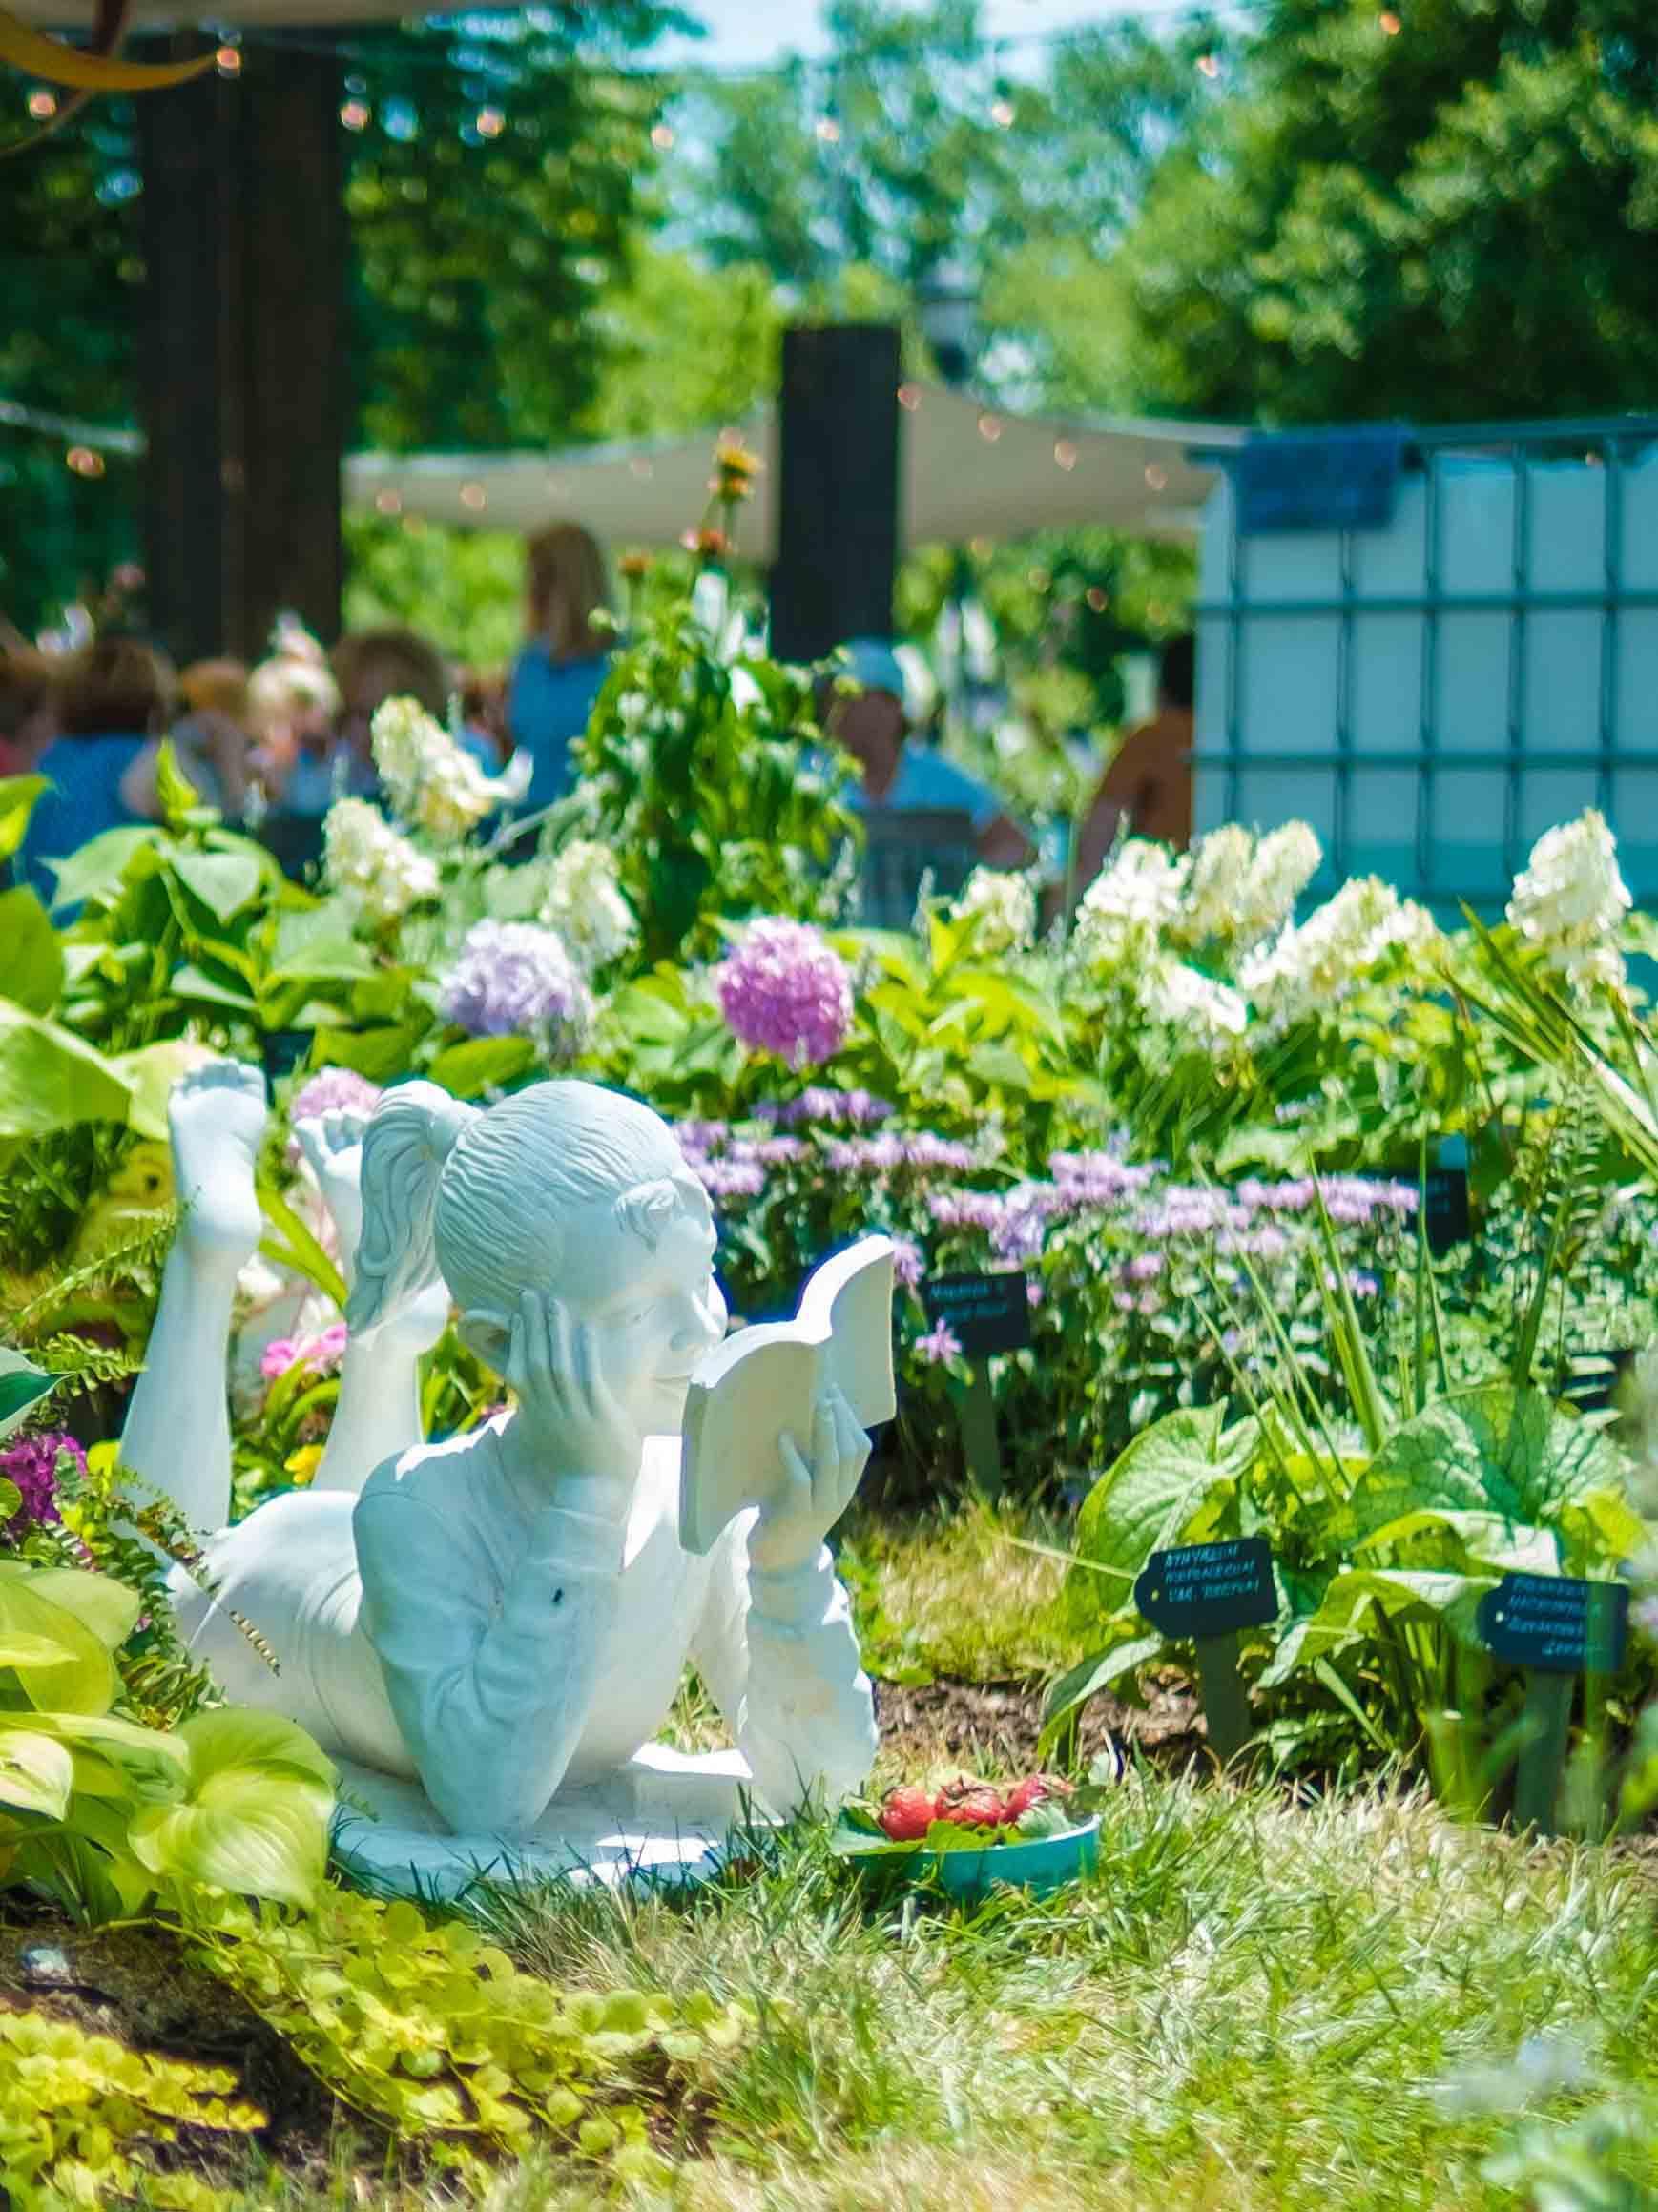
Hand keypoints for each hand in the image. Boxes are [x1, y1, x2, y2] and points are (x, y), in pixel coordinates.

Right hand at [504, 1288, 637, 1515]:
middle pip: (535, 1361)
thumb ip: (545, 1405)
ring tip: (554, 1302)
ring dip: (555, 1332)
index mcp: (537, 1411)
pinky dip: (586, 1352)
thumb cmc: (576, 1459)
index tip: (515, 1315)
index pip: (519, 1371)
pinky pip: (589, 1378)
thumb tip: (538, 1383)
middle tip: (529, 1294)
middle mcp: (550, 1409)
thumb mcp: (552, 1429)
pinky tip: (586, 1329)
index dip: (516, 1342)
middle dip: (532, 1326)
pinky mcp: (599, 1414)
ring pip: (558, 1365)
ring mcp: (573, 1411)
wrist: (595, 1492)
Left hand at [748, 1388, 869, 1575]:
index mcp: (845, 1487)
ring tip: (817, 1407)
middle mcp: (839, 1496)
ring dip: (826, 1432)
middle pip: (850, 1450)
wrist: (779, 1561)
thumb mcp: (810, 1486)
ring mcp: (821, 1507)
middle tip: (826, 1392)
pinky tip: (783, 1439)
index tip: (836, 1393)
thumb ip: (813, 1461)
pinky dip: (793, 1458)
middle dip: (841, 1419)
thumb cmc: (789, 1513)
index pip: (861, 1449)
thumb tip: (804, 1415)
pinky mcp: (799, 1515)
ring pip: (832, 1463)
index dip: (851, 1420)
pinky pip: (801, 1482)